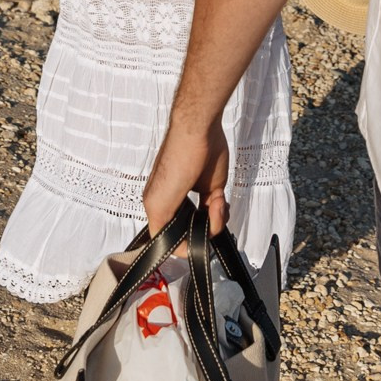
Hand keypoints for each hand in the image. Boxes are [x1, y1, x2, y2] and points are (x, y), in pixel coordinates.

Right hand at [143, 113, 230, 234]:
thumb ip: (160, 225)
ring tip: (215, 202)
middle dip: (203, 230)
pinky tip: (218, 198)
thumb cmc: (177, 158)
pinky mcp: (211, 189)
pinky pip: (217, 212)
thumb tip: (165, 246)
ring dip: (215, 219)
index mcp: (159, 206)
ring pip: (206, 225)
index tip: (195, 240)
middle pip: (190, 233)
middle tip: (207, 217)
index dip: (184, 245)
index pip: (169, 240)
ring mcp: (194, 196)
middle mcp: (176, 203)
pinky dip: (222, 211)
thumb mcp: (159, 200)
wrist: (201, 133)